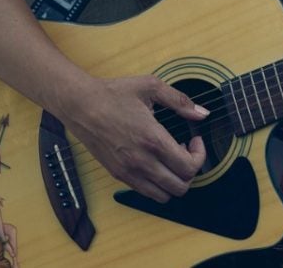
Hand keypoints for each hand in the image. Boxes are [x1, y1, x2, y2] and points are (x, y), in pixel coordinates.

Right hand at [61, 75, 208, 202]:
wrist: (79, 104)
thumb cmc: (113, 93)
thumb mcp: (151, 87)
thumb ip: (180, 101)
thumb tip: (203, 113)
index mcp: (153, 140)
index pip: (189, 166)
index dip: (200, 156)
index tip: (195, 140)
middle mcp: (141, 161)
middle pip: (180, 187)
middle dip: (190, 170)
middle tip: (185, 151)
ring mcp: (128, 171)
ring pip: (163, 195)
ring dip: (174, 181)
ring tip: (170, 158)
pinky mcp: (118, 174)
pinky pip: (145, 193)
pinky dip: (157, 185)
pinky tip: (154, 162)